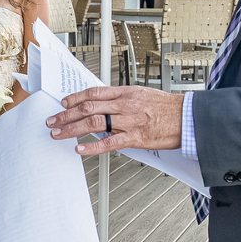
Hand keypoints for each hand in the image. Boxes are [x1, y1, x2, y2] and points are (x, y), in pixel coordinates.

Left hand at [45, 86, 185, 154]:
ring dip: (72, 129)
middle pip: (88, 107)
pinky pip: (109, 143)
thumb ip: (121, 99)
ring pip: (93, 123)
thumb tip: (103, 104)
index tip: (63, 103)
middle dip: (66, 114)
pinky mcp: (135, 138)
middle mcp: (124, 105)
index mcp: (126, 93)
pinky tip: (80, 149)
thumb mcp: (142, 95)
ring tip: (58, 133)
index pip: (94, 92)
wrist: (188, 117)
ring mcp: (129, 121)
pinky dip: (92, 147)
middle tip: (52, 120)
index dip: (75, 98)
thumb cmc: (167, 107)